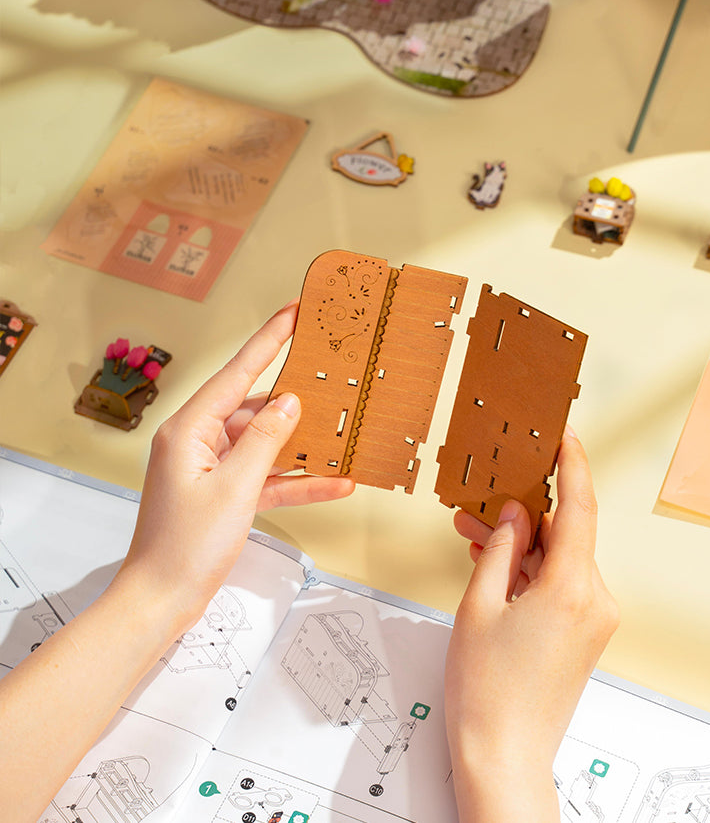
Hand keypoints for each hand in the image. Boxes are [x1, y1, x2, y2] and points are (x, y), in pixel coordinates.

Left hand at [119, 302, 354, 629]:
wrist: (163, 600)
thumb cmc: (184, 547)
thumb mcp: (235, 488)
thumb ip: (265, 440)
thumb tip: (290, 402)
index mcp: (189, 430)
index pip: (236, 374)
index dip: (268, 341)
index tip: (292, 314)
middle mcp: (199, 442)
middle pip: (255, 408)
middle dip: (295, 400)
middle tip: (329, 376)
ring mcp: (213, 469)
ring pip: (266, 444)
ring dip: (302, 446)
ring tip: (341, 433)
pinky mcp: (226, 493)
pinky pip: (267, 477)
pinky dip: (296, 480)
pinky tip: (334, 482)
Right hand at [444, 428, 618, 822]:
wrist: (504, 756)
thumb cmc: (488, 693)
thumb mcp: (479, 605)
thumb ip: (500, 549)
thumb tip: (516, 515)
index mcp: (573, 590)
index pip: (580, 509)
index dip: (573, 465)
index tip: (566, 436)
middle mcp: (594, 602)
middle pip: (564, 534)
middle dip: (523, 515)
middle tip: (485, 499)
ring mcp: (593, 619)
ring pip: (558, 559)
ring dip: (521, 546)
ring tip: (477, 536)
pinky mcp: (585, 632)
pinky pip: (560, 584)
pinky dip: (530, 571)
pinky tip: (496, 564)